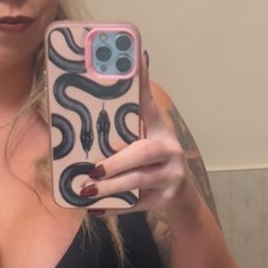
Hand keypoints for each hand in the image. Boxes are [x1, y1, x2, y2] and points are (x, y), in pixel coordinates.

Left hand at [82, 52, 202, 224]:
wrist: (182, 203)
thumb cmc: (155, 166)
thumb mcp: (146, 140)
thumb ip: (129, 120)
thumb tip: (108, 89)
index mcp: (160, 130)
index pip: (149, 103)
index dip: (142, 82)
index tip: (135, 58)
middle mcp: (169, 151)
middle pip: (144, 153)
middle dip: (118, 161)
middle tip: (93, 168)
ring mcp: (169, 177)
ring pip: (138, 181)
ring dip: (110, 186)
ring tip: (86, 189)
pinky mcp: (164, 200)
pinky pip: (134, 205)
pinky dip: (113, 207)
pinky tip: (94, 209)